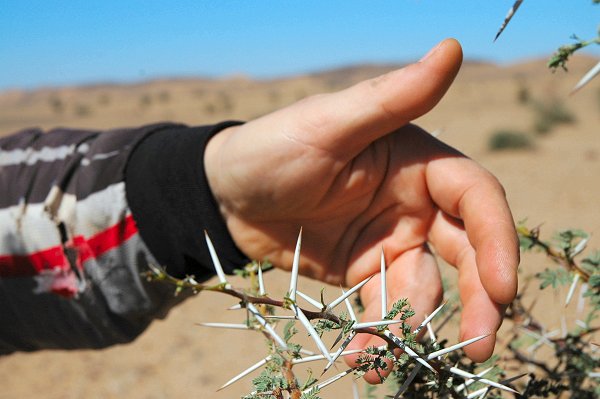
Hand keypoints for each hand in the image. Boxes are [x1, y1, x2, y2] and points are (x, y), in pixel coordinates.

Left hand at [204, 39, 518, 380]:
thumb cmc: (272, 148)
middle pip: (467, 252)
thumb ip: (390, 97)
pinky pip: (385, 311)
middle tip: (476, 345)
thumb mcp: (328, 123)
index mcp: (418, 161)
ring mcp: (391, 244)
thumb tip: (453, 48)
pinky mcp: (365, 276)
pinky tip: (360, 356)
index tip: (499, 288)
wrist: (225, 197)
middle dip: (478, 298)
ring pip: (425, 289)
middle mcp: (414, 204)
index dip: (496, 240)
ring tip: (378, 357)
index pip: (475, 198)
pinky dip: (379, 336)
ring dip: (414, 327)